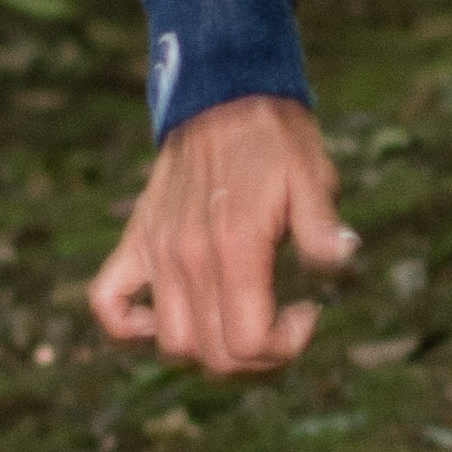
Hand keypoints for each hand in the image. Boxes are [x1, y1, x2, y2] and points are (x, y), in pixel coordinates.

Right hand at [85, 94, 360, 374]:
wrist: (224, 95)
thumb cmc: (277, 140)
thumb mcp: (314, 178)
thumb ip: (324, 228)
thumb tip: (343, 263)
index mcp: (234, 247)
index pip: (247, 342)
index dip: (286, 346)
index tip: (307, 312)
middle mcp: (187, 257)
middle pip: (211, 355)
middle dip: (257, 357)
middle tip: (283, 322)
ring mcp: (156, 252)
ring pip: (170, 344)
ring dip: (208, 349)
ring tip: (241, 319)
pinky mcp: (137, 242)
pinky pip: (107, 303)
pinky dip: (129, 327)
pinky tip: (168, 318)